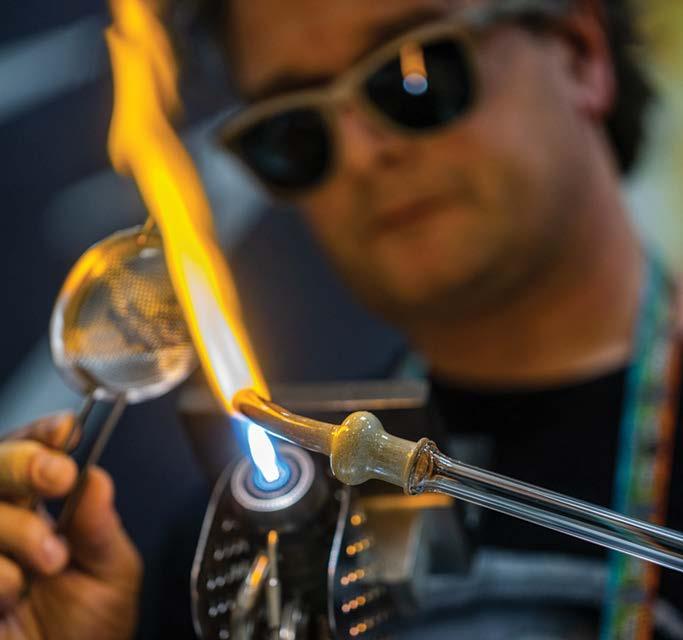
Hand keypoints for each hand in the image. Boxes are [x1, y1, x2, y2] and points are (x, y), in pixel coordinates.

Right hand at [0, 413, 141, 639]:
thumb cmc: (90, 631)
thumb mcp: (111, 575)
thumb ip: (101, 528)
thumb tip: (97, 477)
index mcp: (42, 509)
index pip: (34, 452)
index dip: (44, 435)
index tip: (67, 432)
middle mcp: (4, 521)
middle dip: (25, 463)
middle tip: (58, 477)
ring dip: (17, 527)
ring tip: (51, 559)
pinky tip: (13, 594)